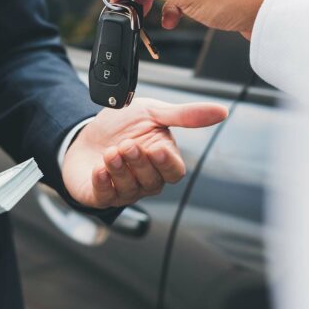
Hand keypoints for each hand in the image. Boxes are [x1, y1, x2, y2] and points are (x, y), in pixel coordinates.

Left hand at [63, 98, 227, 207]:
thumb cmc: (122, 125)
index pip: (174, 171)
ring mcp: (124, 190)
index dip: (166, 163)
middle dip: (139, 163)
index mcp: (161, 161)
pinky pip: (105, 196)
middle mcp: (145, 179)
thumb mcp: (153, 112)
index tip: (156, 149)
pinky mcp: (100, 195)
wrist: (85, 132)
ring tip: (110, 152)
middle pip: (152, 181)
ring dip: (119, 170)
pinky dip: (102, 183)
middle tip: (127, 144)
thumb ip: (185, 115)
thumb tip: (222, 111)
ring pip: (129, 189)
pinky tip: (99, 169)